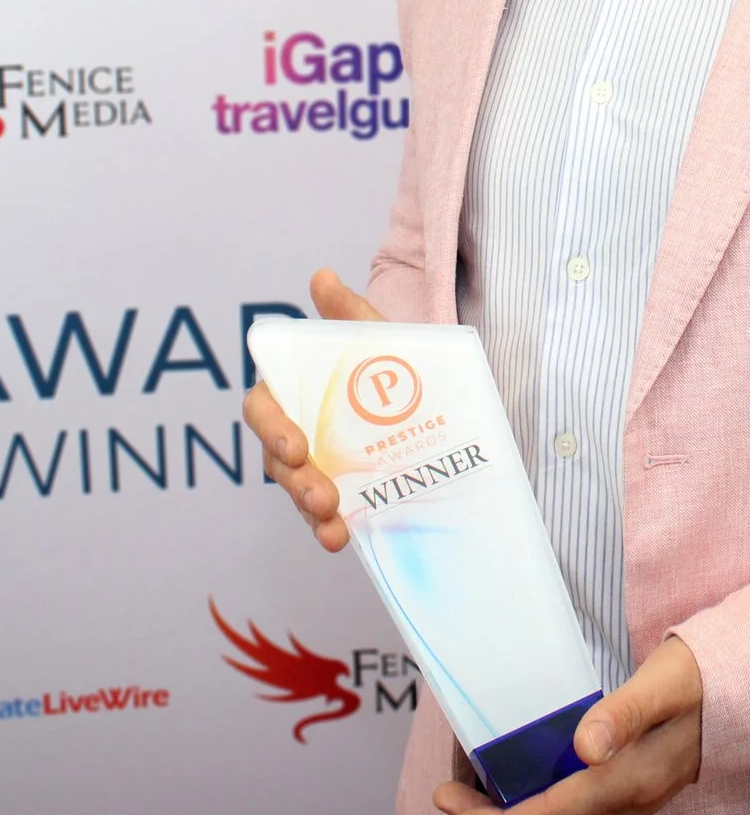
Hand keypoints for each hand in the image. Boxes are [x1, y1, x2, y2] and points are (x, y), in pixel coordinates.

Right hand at [242, 269, 383, 552]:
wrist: (422, 391)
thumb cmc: (383, 358)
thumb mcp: (372, 334)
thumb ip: (347, 311)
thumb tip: (322, 275)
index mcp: (290, 390)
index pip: (264, 409)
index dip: (274, 429)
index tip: (297, 447)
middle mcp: (293, 431)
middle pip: (277, 460)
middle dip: (296, 481)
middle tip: (321, 496)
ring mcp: (314, 465)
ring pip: (298, 491)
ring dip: (311, 511)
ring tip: (332, 528)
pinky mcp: (338, 490)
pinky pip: (324, 513)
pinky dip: (329, 527)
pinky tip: (344, 538)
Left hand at [434, 636, 703, 814]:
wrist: (747, 679)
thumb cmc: (703, 672)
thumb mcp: (664, 682)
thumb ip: (625, 712)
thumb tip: (585, 747)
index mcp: (635, 778)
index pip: (557, 812)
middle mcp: (634, 797)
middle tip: (449, 802)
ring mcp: (638, 795)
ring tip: (474, 797)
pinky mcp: (638, 783)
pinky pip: (581, 809)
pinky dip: (545, 806)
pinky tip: (529, 784)